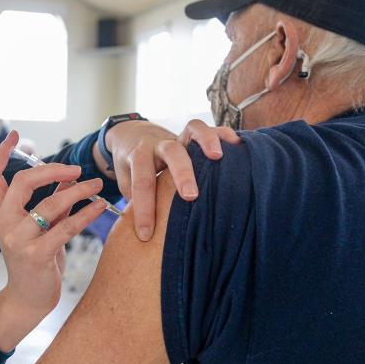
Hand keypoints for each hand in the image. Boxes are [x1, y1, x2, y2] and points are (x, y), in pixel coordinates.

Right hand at [0, 130, 107, 351]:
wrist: (28, 300)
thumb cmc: (36, 261)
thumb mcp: (40, 228)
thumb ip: (50, 201)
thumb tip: (68, 177)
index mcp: (0, 214)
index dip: (0, 154)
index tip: (14, 135)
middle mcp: (4, 224)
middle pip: (21, 183)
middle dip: (51, 170)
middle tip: (76, 169)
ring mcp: (18, 240)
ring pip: (49, 204)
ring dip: (78, 192)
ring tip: (97, 186)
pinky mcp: (36, 255)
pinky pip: (65, 227)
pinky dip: (86, 214)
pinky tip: (100, 206)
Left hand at [100, 119, 241, 240]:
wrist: (132, 136)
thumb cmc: (131, 168)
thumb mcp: (126, 183)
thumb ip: (136, 199)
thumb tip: (146, 234)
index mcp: (139, 157)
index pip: (141, 181)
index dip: (144, 208)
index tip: (146, 233)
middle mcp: (160, 144)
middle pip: (171, 152)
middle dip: (182, 174)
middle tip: (191, 196)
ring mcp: (178, 137)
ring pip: (192, 130)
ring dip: (206, 141)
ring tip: (218, 157)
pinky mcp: (193, 135)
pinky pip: (210, 128)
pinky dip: (223, 134)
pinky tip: (237, 144)